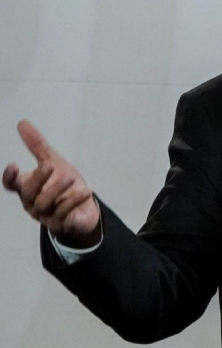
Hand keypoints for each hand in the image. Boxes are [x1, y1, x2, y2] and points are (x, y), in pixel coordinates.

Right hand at [3, 120, 100, 247]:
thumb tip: (22, 123)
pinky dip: (74, 202)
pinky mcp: (63, 225)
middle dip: (38, 180)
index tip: (14, 165)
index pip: (12, 186)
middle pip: (29, 194)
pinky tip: (86, 191)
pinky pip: (65, 215)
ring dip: (58, 190)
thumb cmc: (64, 186)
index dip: (10, 177)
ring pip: (46, 205)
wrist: (84, 209)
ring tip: (71, 177)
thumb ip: (37, 146)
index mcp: (28, 189)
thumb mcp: (53, 162)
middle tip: (49, 166)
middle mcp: (33, 204)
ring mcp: (47, 216)